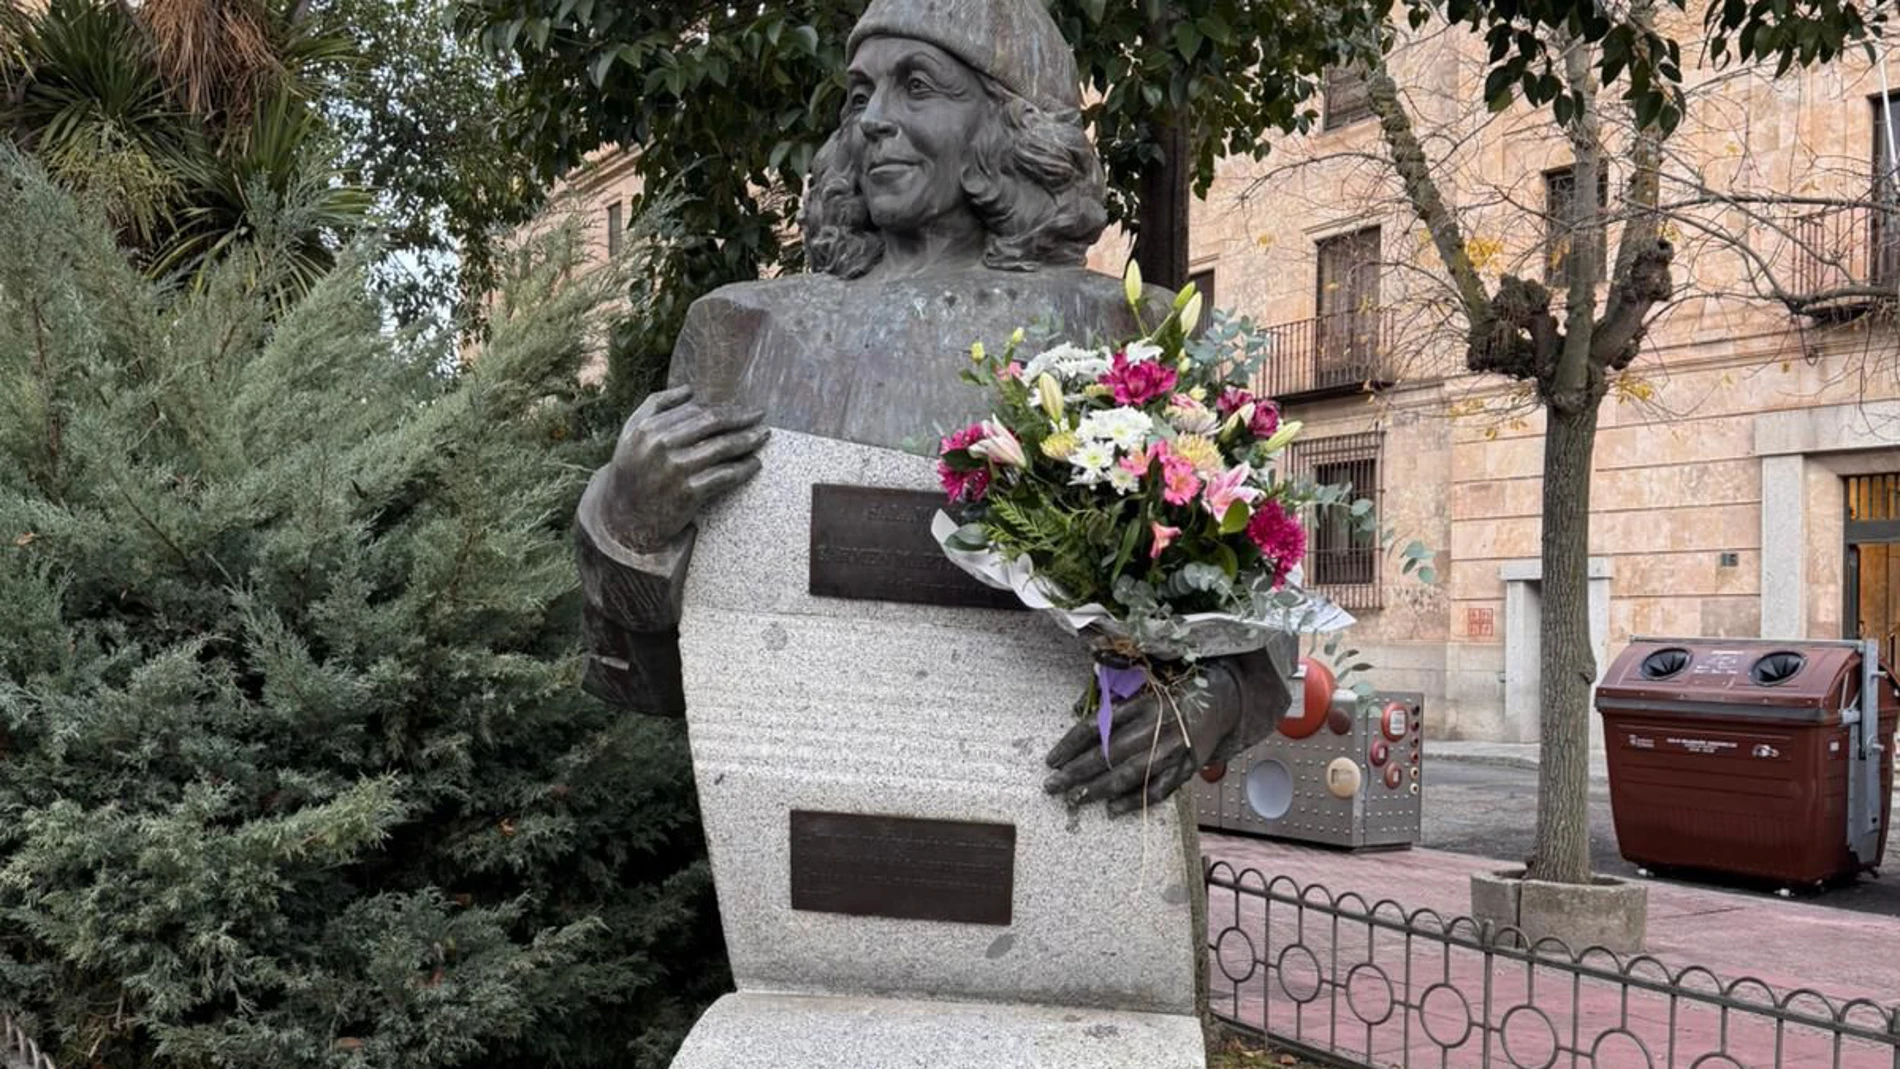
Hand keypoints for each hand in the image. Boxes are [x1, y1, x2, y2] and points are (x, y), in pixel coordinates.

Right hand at [601, 386, 768, 551]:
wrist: (621, 517)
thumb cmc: (632, 470)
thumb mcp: (632, 433)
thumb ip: (655, 406)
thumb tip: (689, 390)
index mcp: (649, 428)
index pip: (697, 411)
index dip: (723, 408)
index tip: (741, 410)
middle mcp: (661, 445)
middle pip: (713, 423)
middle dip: (741, 418)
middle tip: (759, 416)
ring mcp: (676, 469)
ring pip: (723, 447)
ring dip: (748, 440)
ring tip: (763, 437)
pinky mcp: (688, 493)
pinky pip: (725, 476)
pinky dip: (744, 469)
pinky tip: (755, 464)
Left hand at [1043, 662, 1243, 816]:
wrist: (1219, 702)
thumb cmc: (1172, 695)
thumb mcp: (1141, 686)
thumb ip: (1110, 699)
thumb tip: (1073, 709)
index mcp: (1140, 704)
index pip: (1096, 727)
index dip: (1070, 745)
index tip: (1051, 760)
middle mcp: (1155, 727)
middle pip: (1107, 754)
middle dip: (1076, 773)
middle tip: (1052, 787)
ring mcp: (1171, 750)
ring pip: (1129, 775)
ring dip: (1099, 789)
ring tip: (1075, 799)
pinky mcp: (1185, 768)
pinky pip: (1157, 790)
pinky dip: (1134, 801)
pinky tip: (1112, 809)